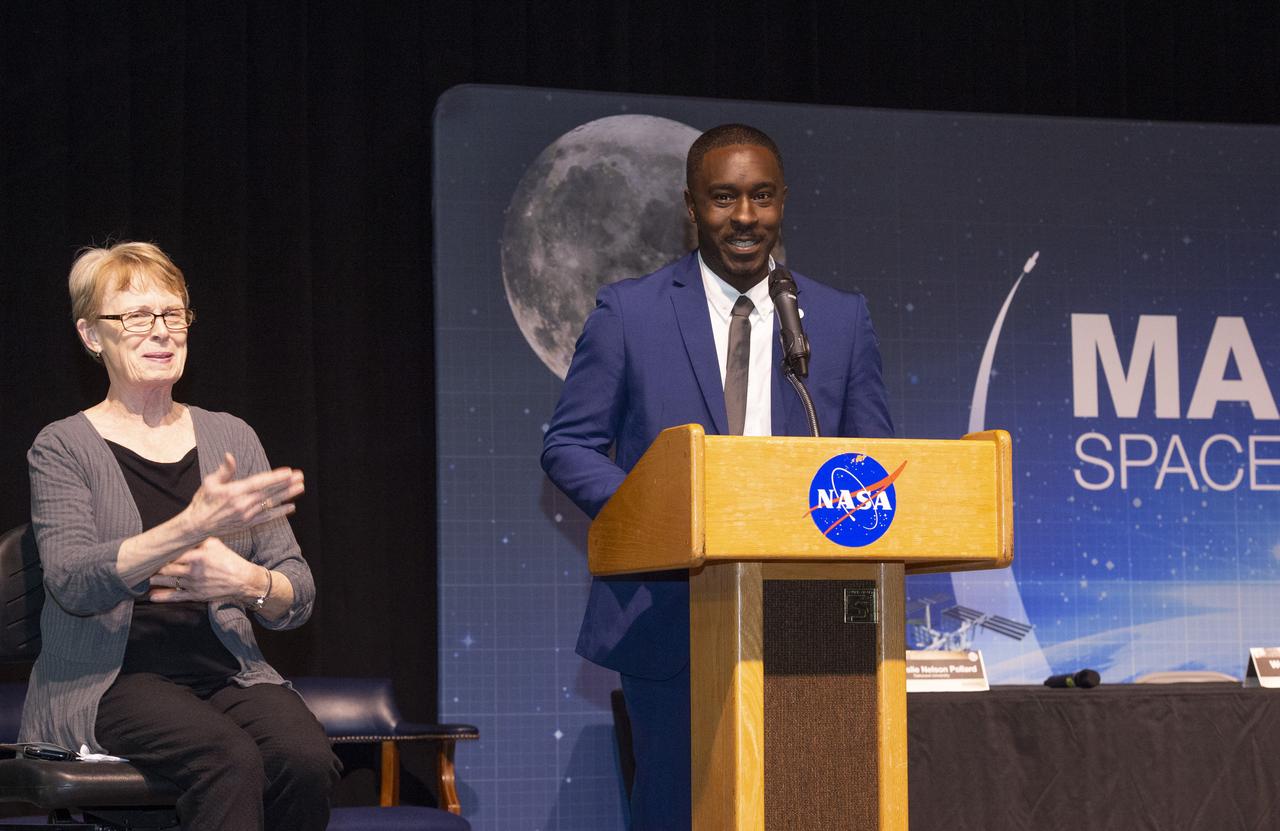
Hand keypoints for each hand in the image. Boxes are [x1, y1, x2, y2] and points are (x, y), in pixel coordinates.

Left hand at [149, 537, 268, 603]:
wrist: (243, 580)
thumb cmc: (230, 560)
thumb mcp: (216, 544)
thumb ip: (199, 539)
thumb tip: (184, 532)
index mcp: (197, 556)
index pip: (173, 553)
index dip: (160, 552)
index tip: (150, 551)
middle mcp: (193, 570)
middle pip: (166, 568)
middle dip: (153, 566)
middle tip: (142, 564)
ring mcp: (193, 584)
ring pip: (168, 582)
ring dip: (154, 580)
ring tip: (143, 577)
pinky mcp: (196, 595)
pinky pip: (176, 597)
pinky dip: (162, 597)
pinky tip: (151, 596)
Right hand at [182, 453, 302, 537]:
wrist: (197, 525)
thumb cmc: (203, 501)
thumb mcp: (210, 482)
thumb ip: (224, 470)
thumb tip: (230, 455)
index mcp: (234, 492)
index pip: (259, 482)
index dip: (276, 477)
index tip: (289, 471)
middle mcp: (242, 504)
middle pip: (269, 492)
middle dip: (286, 484)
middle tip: (301, 477)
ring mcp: (246, 515)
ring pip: (271, 504)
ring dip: (287, 496)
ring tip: (300, 488)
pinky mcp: (248, 524)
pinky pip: (267, 517)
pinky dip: (280, 512)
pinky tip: (292, 507)